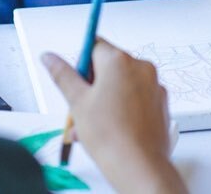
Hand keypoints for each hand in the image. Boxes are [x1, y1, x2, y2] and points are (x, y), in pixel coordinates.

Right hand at [42, 40, 186, 193]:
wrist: (139, 165)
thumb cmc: (111, 136)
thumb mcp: (76, 102)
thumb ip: (62, 74)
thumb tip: (49, 57)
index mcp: (119, 60)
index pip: (94, 45)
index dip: (81, 65)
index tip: (75, 80)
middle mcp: (141, 67)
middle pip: (109, 65)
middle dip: (92, 84)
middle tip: (81, 106)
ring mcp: (154, 84)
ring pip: (122, 83)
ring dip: (106, 98)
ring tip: (93, 123)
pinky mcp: (160, 102)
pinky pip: (137, 96)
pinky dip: (124, 106)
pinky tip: (111, 126)